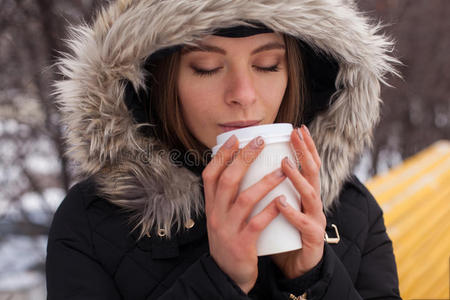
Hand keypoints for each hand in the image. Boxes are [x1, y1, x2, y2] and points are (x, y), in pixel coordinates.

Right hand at [202, 135, 285, 292]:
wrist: (227, 276)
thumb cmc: (229, 240)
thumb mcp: (220, 217)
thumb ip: (225, 197)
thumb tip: (237, 167)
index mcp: (211, 206)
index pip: (210, 175)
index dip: (221, 155)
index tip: (235, 138)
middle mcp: (216, 215)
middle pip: (227, 180)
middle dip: (243, 158)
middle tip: (260, 142)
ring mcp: (228, 230)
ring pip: (244, 199)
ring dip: (264, 182)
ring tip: (282, 168)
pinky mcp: (242, 244)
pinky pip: (257, 223)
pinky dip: (270, 209)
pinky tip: (282, 199)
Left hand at [271, 125, 325, 278]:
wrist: (294, 267)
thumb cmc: (283, 233)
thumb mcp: (277, 206)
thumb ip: (270, 189)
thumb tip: (249, 167)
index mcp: (304, 195)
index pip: (308, 166)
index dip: (305, 148)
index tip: (297, 129)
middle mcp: (312, 204)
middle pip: (314, 174)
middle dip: (305, 153)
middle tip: (297, 135)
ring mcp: (314, 220)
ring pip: (310, 196)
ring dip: (298, 178)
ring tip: (284, 164)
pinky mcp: (312, 239)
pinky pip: (302, 224)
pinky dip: (291, 212)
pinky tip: (281, 202)